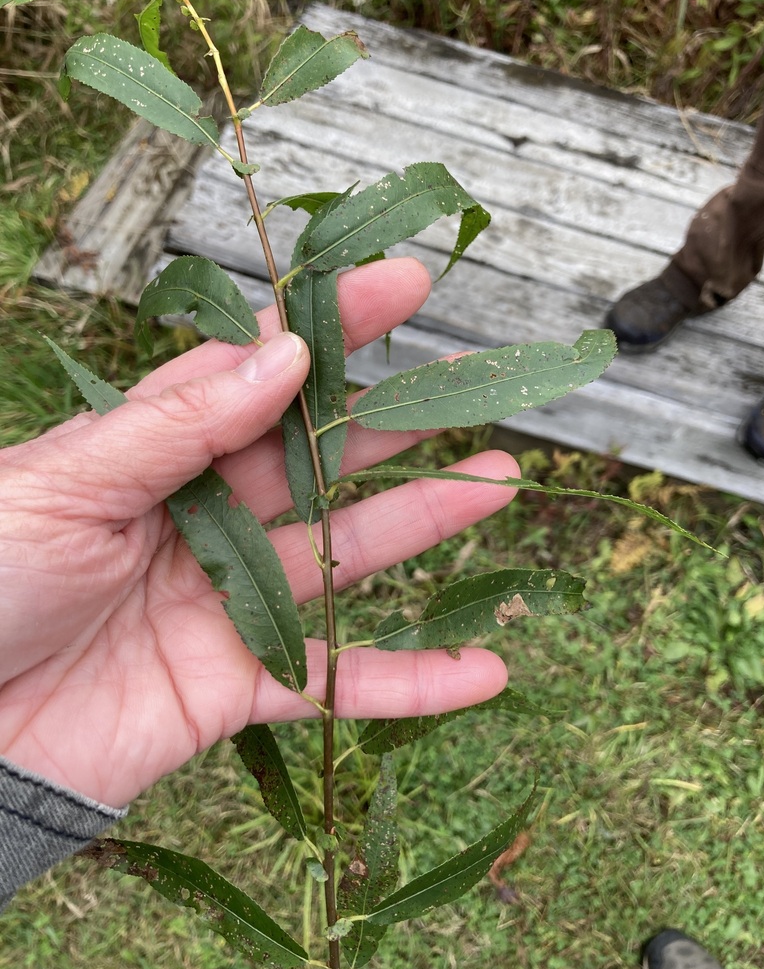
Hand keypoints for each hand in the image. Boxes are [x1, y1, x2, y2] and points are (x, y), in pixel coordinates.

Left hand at [0, 258, 518, 807]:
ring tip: (497, 483)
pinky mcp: (238, 684)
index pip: (257, 375)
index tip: (401, 284)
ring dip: (423, 524)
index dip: (330, 329)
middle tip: (474, 389)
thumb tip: (283, 358)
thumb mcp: (61, 484)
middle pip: (318, 460)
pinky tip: (482, 670)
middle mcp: (203, 517)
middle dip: (396, 423)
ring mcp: (228, 600)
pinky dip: (409, 681)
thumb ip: (176, 425)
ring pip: (346, 555)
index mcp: (154, 452)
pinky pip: (337, 682)